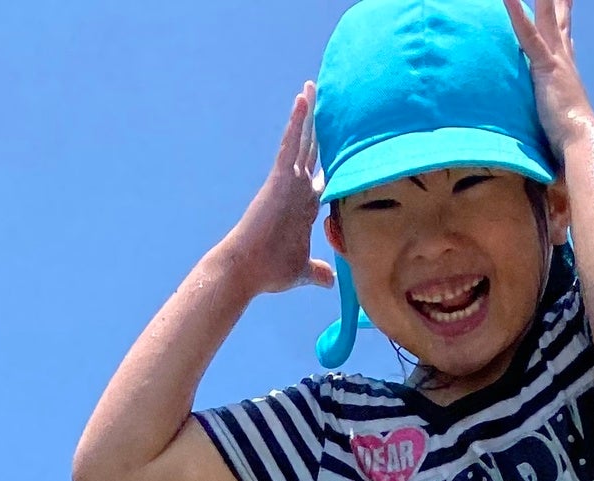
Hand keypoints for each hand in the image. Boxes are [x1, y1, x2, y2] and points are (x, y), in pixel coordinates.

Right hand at [221, 85, 336, 297]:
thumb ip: (318, 271)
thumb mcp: (302, 270)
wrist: (247, 269)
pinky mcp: (279, 178)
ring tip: (315, 86)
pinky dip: (296, 122)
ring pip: (301, 139)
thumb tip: (331, 280)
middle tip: (330, 101)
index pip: (322, 177)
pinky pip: (290, 143)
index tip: (346, 147)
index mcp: (303, 207)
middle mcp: (296, 189)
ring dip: (308, 113)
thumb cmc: (270, 271)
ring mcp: (287, 181)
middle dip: (321, 128)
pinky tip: (302, 99)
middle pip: (312, 150)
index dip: (334, 162)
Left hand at [501, 0, 593, 153]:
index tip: (565, 0)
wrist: (579, 138)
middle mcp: (563, 56)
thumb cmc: (570, 135)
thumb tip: (556, 105)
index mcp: (566, 65)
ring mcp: (555, 58)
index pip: (564, 32)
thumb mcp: (561, 110)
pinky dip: (517, 14)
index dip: (563, 12)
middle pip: (558, 16)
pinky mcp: (545, 65)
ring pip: (545, 16)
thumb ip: (557, 100)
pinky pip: (528, 34)